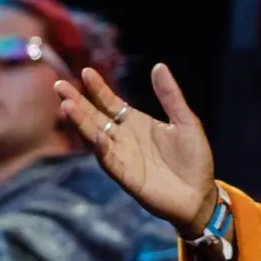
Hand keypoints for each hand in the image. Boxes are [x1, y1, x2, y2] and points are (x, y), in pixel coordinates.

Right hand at [55, 64, 217, 237]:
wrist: (201, 195)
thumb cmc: (194, 159)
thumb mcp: (186, 121)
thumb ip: (170, 96)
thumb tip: (159, 66)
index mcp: (136, 123)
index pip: (110, 102)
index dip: (98, 89)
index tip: (86, 71)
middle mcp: (124, 139)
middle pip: (94, 117)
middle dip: (77, 102)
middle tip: (59, 85)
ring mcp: (123, 158)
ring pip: (95, 138)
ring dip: (81, 123)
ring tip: (67, 106)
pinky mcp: (127, 177)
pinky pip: (110, 162)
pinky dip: (102, 150)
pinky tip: (96, 137)